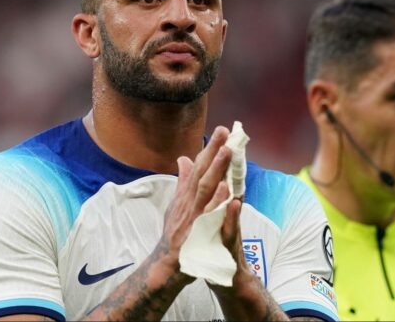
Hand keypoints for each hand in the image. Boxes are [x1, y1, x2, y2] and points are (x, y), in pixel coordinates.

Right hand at [157, 126, 232, 283]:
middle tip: (224, 130)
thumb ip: (183, 182)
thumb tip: (184, 159)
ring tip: (226, 151)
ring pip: (205, 189)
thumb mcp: (177, 205)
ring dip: (215, 169)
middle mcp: (189, 201)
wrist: (167, 264)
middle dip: (213, 150)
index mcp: (186, 195)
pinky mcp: (197, 231)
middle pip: (202, 172)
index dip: (209, 148)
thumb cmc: (175, 234)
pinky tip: (226, 189)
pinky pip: (209, 215)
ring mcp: (193, 215)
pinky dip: (217, 202)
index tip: (221, 130)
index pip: (198, 166)